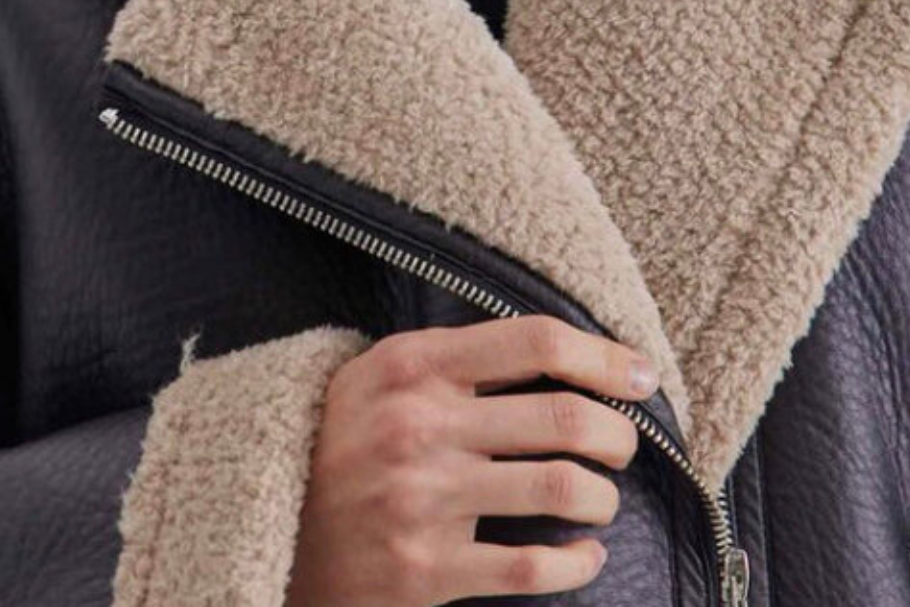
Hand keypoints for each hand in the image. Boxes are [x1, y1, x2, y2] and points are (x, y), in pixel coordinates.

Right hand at [284, 312, 657, 604]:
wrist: (266, 527)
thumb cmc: (343, 443)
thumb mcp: (381, 375)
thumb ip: (456, 359)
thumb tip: (561, 353)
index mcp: (414, 364)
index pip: (534, 341)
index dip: (603, 356)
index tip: (642, 374)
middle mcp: (421, 426)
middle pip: (562, 417)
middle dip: (618, 433)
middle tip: (628, 444)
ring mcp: (424, 500)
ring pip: (559, 488)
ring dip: (603, 497)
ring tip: (602, 498)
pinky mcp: (426, 570)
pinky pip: (531, 567)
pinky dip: (577, 563)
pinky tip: (585, 555)